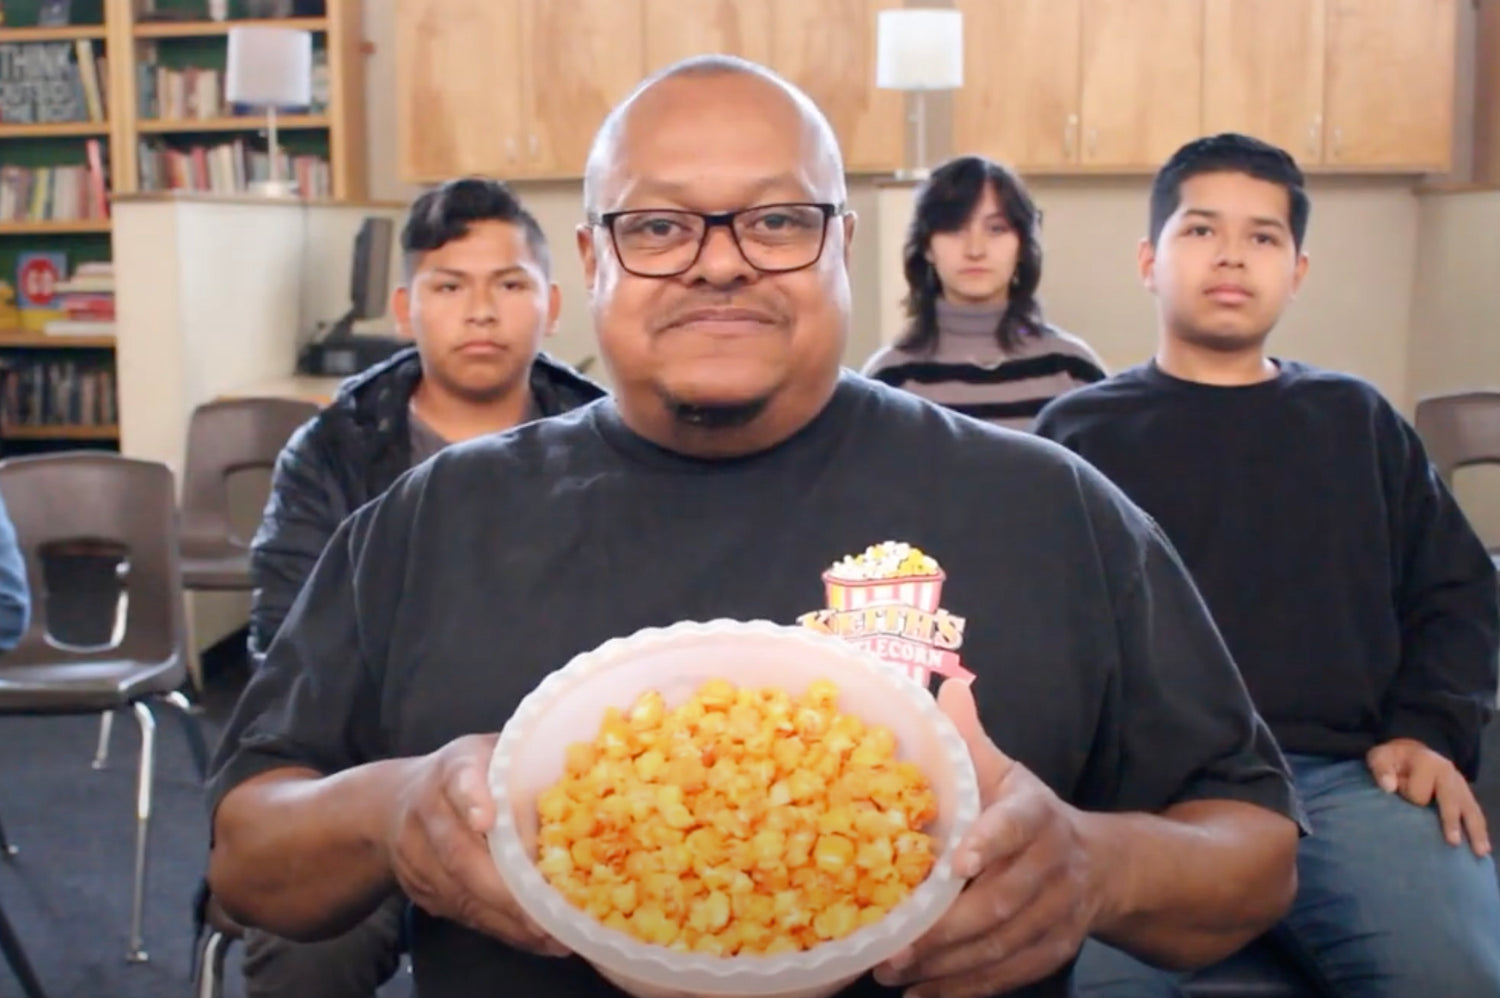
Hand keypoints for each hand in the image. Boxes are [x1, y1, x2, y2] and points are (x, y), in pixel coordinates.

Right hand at [386, 733, 569, 955]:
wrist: (394, 801)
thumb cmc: (471, 774)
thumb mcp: (496, 756)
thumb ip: (529, 770)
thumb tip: (591, 784)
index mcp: (454, 768)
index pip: (460, 781)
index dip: (473, 799)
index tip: (486, 820)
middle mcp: (429, 810)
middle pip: (458, 853)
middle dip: (503, 889)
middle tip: (544, 913)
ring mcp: (416, 853)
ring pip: (459, 892)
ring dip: (506, 918)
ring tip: (550, 934)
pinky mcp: (418, 889)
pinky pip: (460, 913)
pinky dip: (499, 928)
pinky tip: (533, 938)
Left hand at [873, 680, 1096, 997]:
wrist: (1102, 864)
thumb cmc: (1029, 814)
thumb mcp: (1007, 772)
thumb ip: (973, 738)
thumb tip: (949, 687)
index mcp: (1036, 815)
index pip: (1017, 826)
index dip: (990, 843)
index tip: (956, 862)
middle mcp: (1053, 866)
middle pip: (1002, 901)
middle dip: (946, 926)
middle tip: (894, 941)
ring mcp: (1058, 913)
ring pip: (1003, 945)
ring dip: (947, 964)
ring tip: (894, 970)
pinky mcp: (1054, 950)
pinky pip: (1010, 974)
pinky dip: (967, 988)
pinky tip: (924, 992)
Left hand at [1367, 737, 1490, 856]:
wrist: (1410, 752)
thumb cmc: (1393, 759)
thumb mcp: (1380, 757)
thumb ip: (1381, 770)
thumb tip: (1388, 787)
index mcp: (1427, 763)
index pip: (1419, 794)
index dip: (1408, 796)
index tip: (1400, 791)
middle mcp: (1448, 772)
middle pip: (1452, 800)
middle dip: (1451, 821)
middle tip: (1453, 842)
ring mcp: (1460, 783)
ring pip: (1470, 809)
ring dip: (1474, 830)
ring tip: (1479, 851)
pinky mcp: (1465, 793)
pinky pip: (1475, 812)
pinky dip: (1479, 828)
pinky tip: (1483, 846)